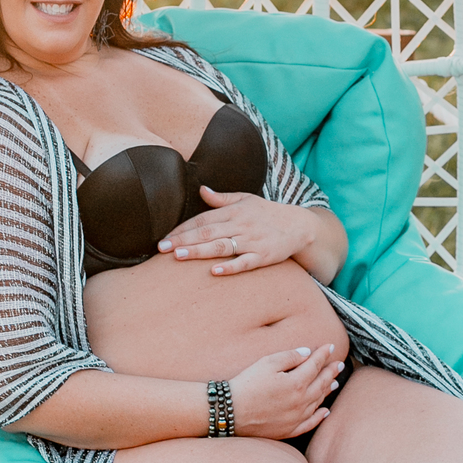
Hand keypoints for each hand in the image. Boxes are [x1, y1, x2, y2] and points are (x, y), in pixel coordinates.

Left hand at [159, 186, 316, 275]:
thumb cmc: (268, 213)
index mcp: (233, 211)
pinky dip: (230, 267)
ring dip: (200, 251)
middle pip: (207, 233)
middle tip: (162, 249)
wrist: (299, 225)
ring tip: (180, 256)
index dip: (182, 229)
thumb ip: (221, 198)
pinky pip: (245, 262)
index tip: (164, 238)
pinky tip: (215, 272)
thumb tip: (201, 190)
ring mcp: (252, 241)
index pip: (203, 220)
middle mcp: (241, 225)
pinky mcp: (264, 256)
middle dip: (183, 240)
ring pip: (222, 247)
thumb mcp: (245, 199)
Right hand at [230, 344, 344, 438]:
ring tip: (334, 382)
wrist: (230, 411)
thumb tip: (307, 353)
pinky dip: (320, 416)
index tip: (329, 347)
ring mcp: (296, 417)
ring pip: (318, 402)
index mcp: (296, 383)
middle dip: (330, 372)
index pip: (315, 365)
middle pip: (321, 383)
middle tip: (338, 364)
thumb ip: (290, 356)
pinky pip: (310, 423)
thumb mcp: (267, 363)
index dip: (323, 355)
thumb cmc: (247, 384)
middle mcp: (301, 401)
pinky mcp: (289, 430)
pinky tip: (325, 411)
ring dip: (327, 391)